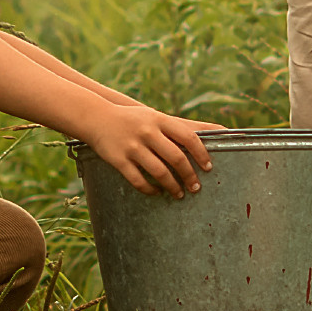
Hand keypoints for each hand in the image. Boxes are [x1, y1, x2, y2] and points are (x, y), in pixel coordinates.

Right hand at [84, 105, 218, 197]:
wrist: (96, 117)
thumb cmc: (132, 119)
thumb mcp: (154, 116)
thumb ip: (176, 127)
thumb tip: (214, 132)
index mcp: (159, 120)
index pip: (188, 136)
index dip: (201, 153)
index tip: (208, 167)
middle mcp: (147, 132)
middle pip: (176, 157)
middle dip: (189, 176)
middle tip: (196, 187)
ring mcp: (132, 146)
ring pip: (159, 172)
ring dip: (172, 186)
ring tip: (179, 194)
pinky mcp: (119, 159)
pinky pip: (138, 180)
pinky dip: (150, 189)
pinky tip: (157, 192)